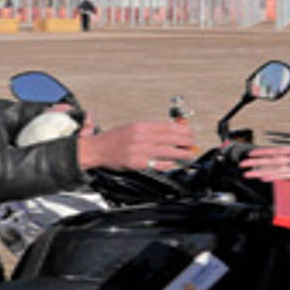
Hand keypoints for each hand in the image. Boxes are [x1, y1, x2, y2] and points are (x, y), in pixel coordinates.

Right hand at [77, 121, 195, 171]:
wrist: (96, 149)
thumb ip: (149, 129)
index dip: (181, 130)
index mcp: (140, 126)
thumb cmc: (113, 139)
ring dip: (181, 153)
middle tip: (193, 143)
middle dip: (185, 141)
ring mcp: (139, 150)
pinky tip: (175, 164)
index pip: (167, 126)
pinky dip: (168, 164)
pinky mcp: (137, 163)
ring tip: (190, 154)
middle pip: (170, 138)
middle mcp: (141, 137)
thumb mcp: (132, 127)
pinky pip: (157, 164)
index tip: (189, 132)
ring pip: (167, 151)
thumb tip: (169, 129)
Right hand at [241, 121, 289, 179]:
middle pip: (272, 161)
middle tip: (242, 166)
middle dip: (256, 164)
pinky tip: (267, 177)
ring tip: (249, 174)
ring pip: (277, 169)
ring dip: (262, 171)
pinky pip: (289, 174)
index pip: (276, 152)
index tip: (250, 154)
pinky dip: (277, 175)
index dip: (263, 153)